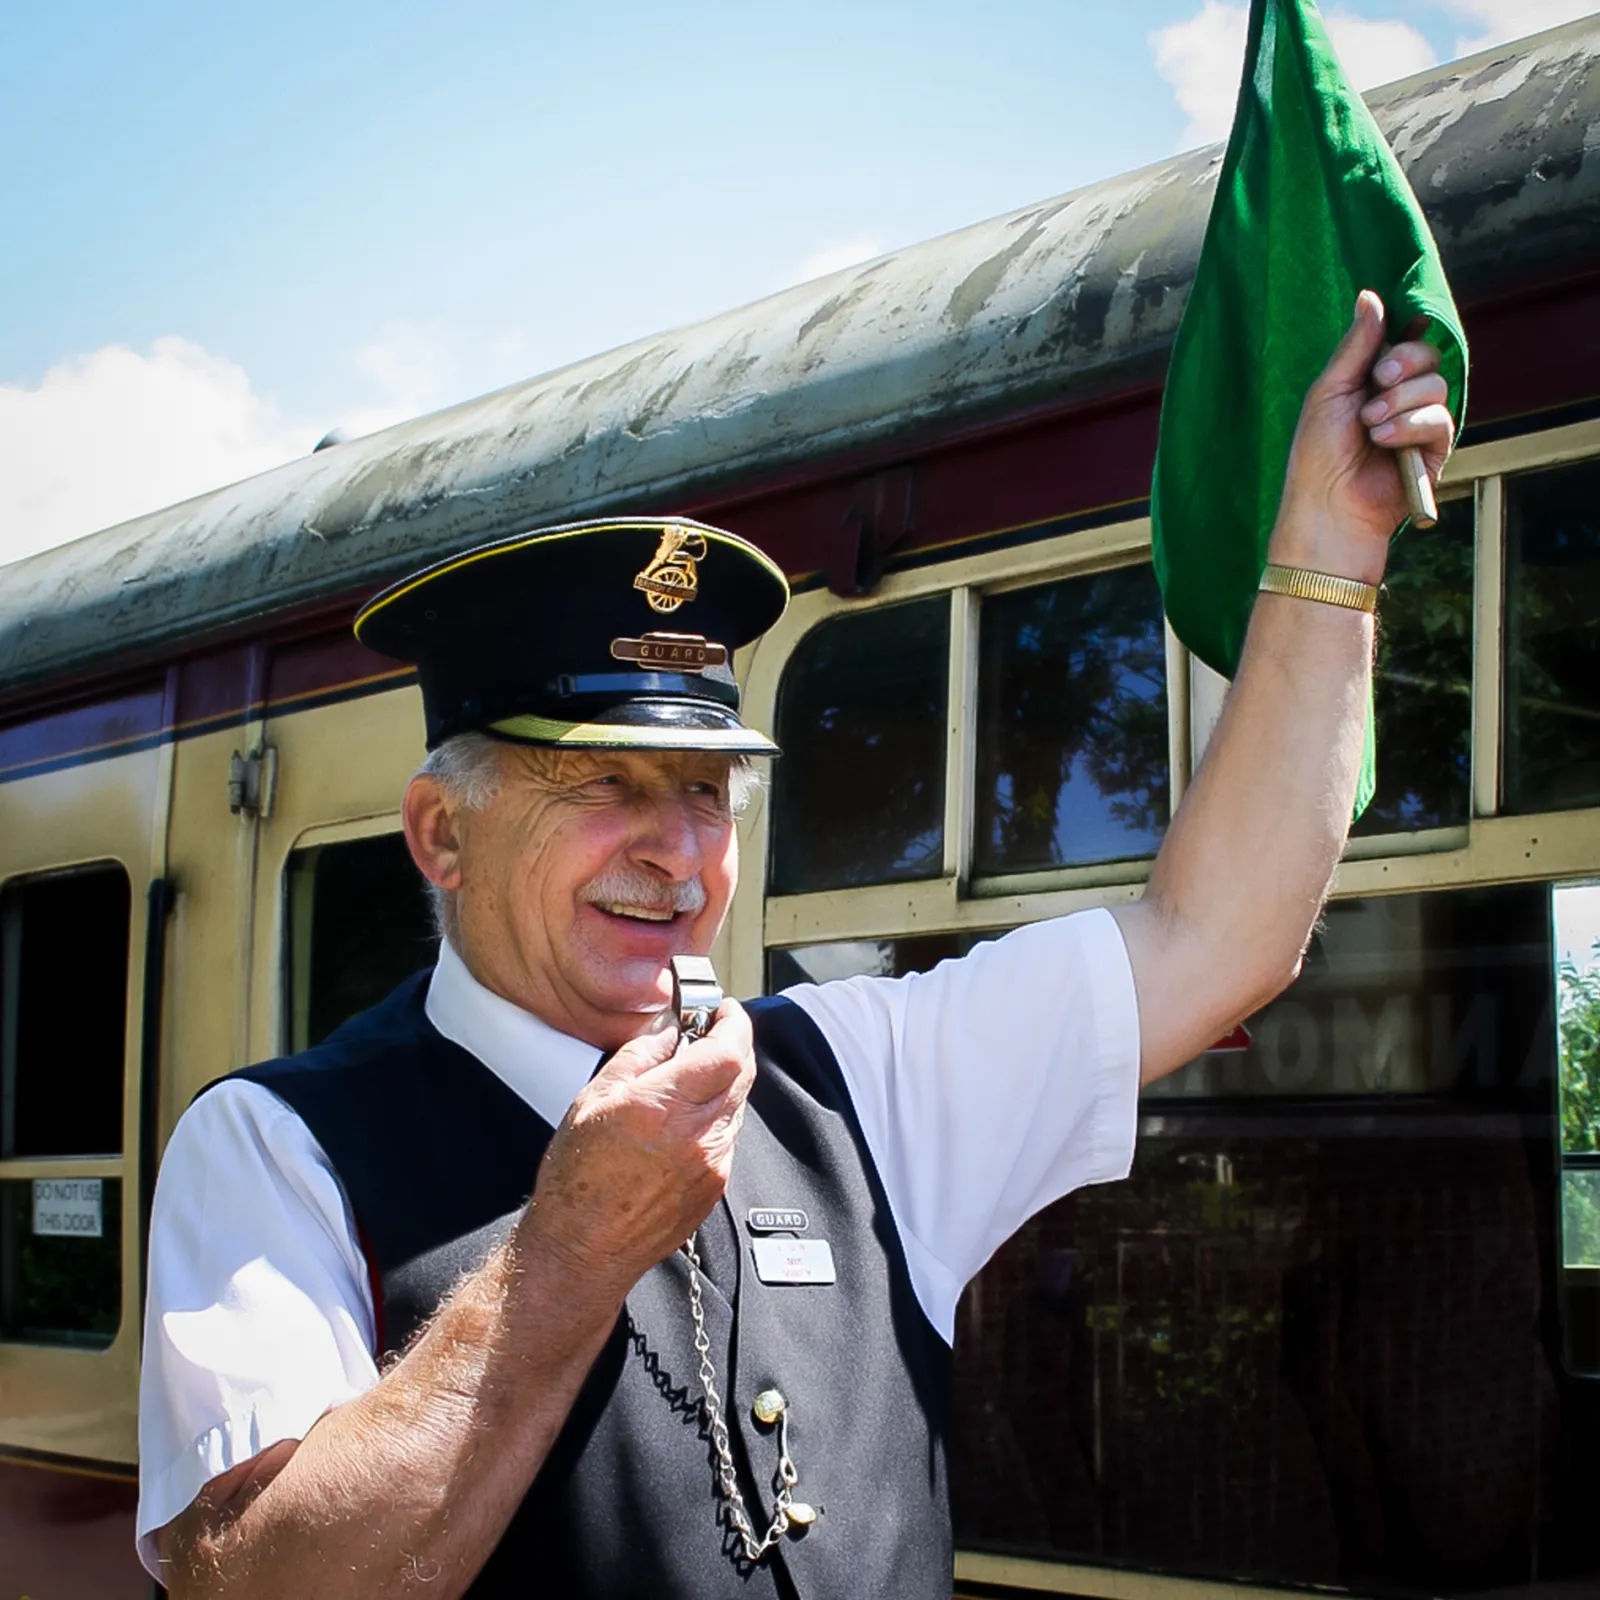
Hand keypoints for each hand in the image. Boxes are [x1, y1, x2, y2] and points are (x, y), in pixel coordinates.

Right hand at [522, 1001, 755, 1299]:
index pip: (728, 1051)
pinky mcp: (715, 1186)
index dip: (734, 1023)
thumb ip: (638, 1056)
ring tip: (688, 1079)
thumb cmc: (576, 1182)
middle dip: (732, 1045)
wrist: (583, 1250)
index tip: (724, 1011)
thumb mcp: (593, 1100)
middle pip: (742, 1073)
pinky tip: (684, 1119)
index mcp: (664, 1108)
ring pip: (737, 1104)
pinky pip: (728, 1135)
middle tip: (710, 1032)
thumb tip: (667, 1030)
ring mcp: (712, 1164)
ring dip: (723, 1082)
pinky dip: (716, 1115)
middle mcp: (697, 1136)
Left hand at [1270, 289, 1455, 583]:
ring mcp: (1418, 422)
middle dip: (1403, 363)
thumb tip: (1370, 296)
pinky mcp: (1434, 449)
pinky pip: (1440, 420)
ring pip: (1436, 385)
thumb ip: (1356, 345)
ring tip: (1369, 425)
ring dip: (1400, 401)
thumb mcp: (1330, 390)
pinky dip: (1410, 427)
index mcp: (1370, 380)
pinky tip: (1384, 442)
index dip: (1408, 328)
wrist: (1327, 506)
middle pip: (1427, 354)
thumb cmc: (1318, 452)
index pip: (1403, 339)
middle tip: (1376, 382)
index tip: (1403, 322)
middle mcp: (1398, 397)